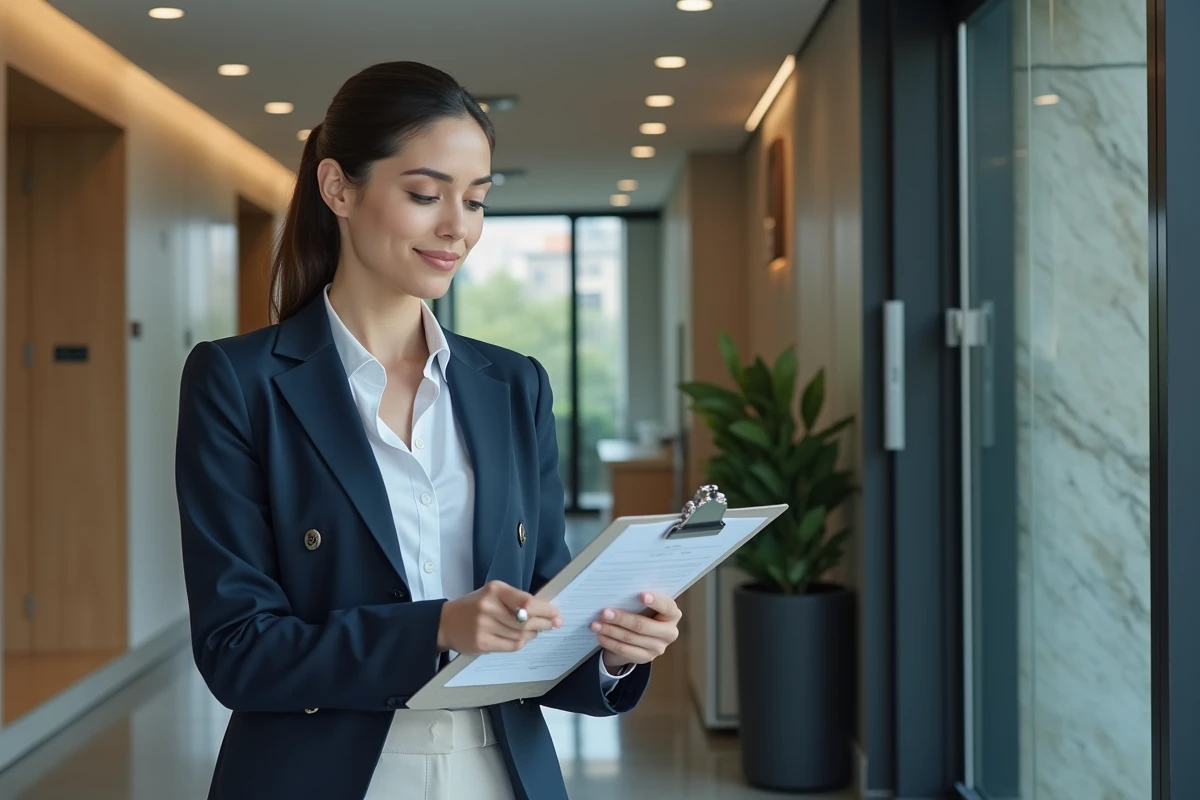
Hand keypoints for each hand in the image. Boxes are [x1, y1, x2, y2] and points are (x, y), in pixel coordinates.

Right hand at [437, 581, 561, 654]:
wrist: (446, 622)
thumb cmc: (475, 606)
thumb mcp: (493, 595)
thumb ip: (515, 601)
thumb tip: (545, 611)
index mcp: (495, 590)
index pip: (526, 601)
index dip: (545, 609)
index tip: (556, 613)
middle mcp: (489, 606)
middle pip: (525, 620)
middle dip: (544, 623)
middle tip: (554, 624)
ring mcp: (484, 626)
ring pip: (520, 634)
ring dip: (532, 634)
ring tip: (535, 631)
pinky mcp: (482, 642)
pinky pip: (511, 645)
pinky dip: (521, 643)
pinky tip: (522, 639)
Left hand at [592, 592, 681, 671]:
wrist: (639, 635)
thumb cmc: (642, 612)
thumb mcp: (644, 605)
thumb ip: (638, 600)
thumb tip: (617, 593)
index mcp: (672, 614)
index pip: (667, 606)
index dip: (655, 601)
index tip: (641, 595)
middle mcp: (669, 632)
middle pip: (643, 625)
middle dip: (622, 619)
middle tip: (604, 613)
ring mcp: (658, 648)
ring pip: (630, 638)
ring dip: (610, 630)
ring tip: (596, 624)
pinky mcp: (646, 658)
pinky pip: (625, 650)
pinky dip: (610, 642)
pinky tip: (600, 636)